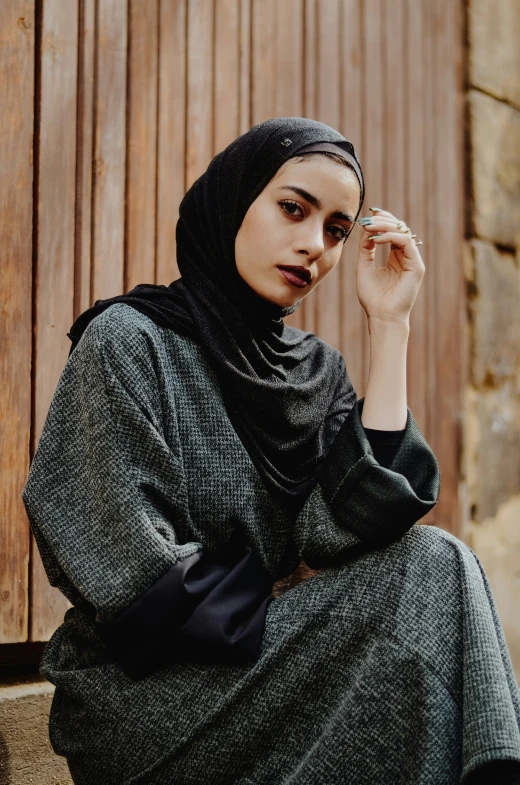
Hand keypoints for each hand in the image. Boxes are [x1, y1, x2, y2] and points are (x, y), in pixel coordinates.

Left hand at [356, 207, 424, 324]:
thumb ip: (365, 249)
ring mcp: (412, 260)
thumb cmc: (373, 297)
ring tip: (369, 227)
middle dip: (383, 220)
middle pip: (399, 229)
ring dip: (385, 226)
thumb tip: (365, 230)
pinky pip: (406, 242)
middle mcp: (406, 257)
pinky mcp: (416, 266)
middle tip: (367, 219)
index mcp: (395, 258)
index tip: (366, 216)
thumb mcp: (364, 267)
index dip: (381, 221)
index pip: (392, 232)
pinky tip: (378, 239)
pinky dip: (391, 237)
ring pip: (403, 232)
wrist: (381, 316)